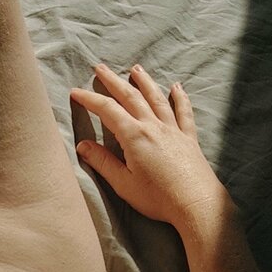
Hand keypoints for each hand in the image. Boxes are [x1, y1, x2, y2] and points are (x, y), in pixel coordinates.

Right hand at [70, 63, 228, 231]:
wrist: (195, 203)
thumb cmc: (158, 198)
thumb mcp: (124, 184)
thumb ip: (103, 163)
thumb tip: (82, 146)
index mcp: (134, 136)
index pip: (107, 110)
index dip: (90, 99)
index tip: (76, 91)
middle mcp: (154, 126)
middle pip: (131, 96)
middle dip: (113, 81)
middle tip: (101, 68)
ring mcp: (173, 129)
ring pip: (156, 98)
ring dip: (144, 81)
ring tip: (135, 68)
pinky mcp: (188, 137)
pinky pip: (183, 111)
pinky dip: (179, 97)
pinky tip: (176, 87)